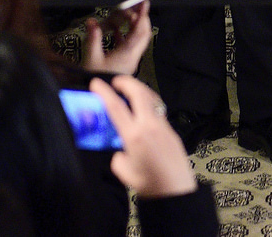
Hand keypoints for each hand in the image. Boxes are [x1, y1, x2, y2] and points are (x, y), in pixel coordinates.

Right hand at [84, 0, 153, 76]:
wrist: (99, 98)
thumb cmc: (96, 80)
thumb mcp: (92, 58)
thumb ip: (93, 38)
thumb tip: (92, 22)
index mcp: (127, 54)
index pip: (140, 31)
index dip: (143, 16)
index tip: (144, 4)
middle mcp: (132, 56)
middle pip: (142, 34)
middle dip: (141, 18)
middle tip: (136, 6)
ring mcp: (130, 60)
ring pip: (137, 39)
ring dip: (133, 26)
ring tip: (126, 15)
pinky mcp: (125, 63)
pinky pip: (129, 45)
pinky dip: (125, 35)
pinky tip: (115, 30)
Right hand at [90, 76, 197, 198]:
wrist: (175, 190)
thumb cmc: (149, 184)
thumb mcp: (124, 172)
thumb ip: (118, 156)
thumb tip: (120, 150)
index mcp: (134, 135)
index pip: (116, 107)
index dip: (104, 92)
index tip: (96, 83)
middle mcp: (149, 126)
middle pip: (138, 93)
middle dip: (126, 82)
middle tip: (116, 81)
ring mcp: (162, 126)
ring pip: (151, 98)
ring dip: (139, 90)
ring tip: (129, 90)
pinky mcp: (170, 130)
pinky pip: (158, 109)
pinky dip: (148, 103)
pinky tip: (143, 109)